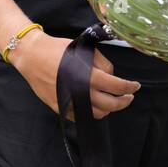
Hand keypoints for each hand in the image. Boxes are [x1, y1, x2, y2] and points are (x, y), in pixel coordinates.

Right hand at [9, 32, 139, 120]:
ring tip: (112, 100)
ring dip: (109, 108)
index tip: (136, 86)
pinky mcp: (61, 108)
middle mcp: (80, 93)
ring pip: (97, 114)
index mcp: (88, 77)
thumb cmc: (58, 50)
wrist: (32, 57)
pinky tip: (95, 103)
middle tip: (129, 96)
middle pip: (111, 105)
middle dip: (124, 101)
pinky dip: (92, 111)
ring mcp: (70, 103)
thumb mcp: (84, 50)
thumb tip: (111, 75)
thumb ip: (102, 63)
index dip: (130, 87)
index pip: (117, 87)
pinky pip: (82, 116)